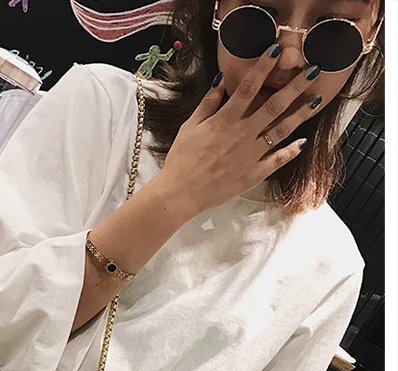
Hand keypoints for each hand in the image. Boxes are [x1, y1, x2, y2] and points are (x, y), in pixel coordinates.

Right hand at [154, 45, 321, 216]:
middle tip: (314, 71)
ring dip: (301, 114)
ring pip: (282, 130)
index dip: (264, 66)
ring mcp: (251, 154)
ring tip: (316, 100)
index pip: (249, 87)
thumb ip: (208, 104)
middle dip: (296, 86)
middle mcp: (243, 134)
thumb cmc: (181, 160)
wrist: (181, 193)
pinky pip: (277, 160)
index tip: (277, 50)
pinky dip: (290, 151)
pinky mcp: (253, 173)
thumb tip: (220, 81)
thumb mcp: (189, 127)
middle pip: (274, 105)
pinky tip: (301, 142)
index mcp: (226, 120)